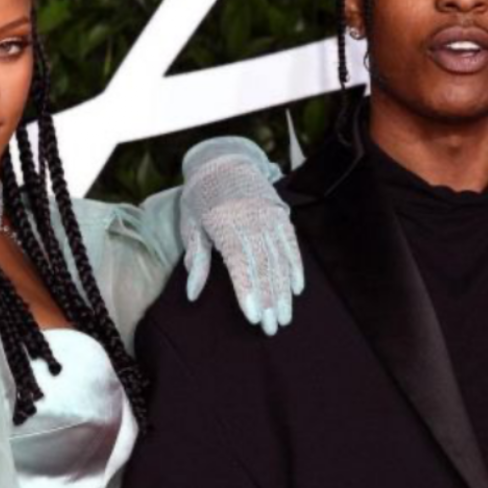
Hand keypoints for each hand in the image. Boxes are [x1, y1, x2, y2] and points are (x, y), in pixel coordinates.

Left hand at [180, 139, 303, 335]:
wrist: (223, 159)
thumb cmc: (201, 196)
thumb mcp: (191, 223)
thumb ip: (197, 258)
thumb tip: (192, 294)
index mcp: (225, 222)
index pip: (240, 262)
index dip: (247, 290)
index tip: (253, 316)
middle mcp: (250, 219)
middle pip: (263, 265)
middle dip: (269, 299)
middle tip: (271, 328)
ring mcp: (269, 216)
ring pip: (280, 259)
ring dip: (283, 290)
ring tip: (284, 317)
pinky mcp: (280, 214)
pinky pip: (291, 244)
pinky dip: (295, 267)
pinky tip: (297, 289)